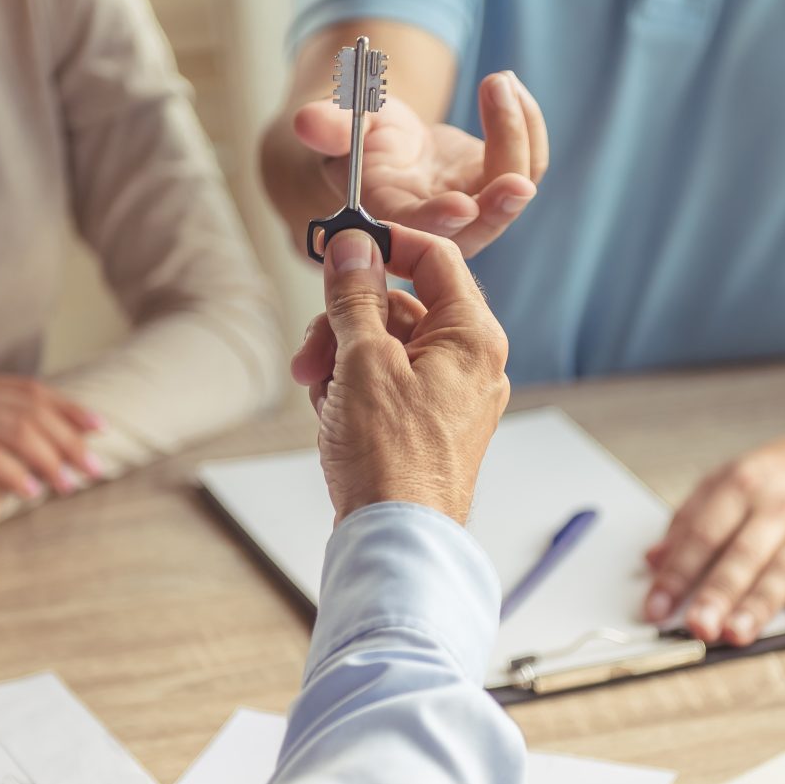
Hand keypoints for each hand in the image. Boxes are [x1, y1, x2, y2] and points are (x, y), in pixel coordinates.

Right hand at [0, 373, 105, 501]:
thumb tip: (31, 445)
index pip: (31, 391)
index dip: (70, 409)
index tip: (100, 430)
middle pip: (31, 410)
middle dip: (69, 440)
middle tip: (94, 468)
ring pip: (15, 431)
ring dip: (49, 459)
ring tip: (70, 484)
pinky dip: (13, 473)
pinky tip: (31, 491)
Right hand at [290, 226, 509, 523]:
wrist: (395, 539)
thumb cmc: (390, 458)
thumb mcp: (362, 360)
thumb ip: (356, 296)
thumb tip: (352, 246)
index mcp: (472, 337)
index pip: (435, 258)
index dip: (386, 244)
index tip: (342, 245)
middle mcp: (470, 363)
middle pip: (401, 307)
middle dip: (345, 321)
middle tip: (311, 350)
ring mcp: (450, 398)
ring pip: (385, 347)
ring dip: (340, 359)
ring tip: (317, 393)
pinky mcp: (427, 427)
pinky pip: (384, 384)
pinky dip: (351, 390)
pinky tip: (331, 416)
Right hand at [293, 70, 547, 257]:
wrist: (385, 150)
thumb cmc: (356, 143)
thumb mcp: (338, 130)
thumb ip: (327, 128)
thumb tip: (307, 121)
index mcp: (396, 218)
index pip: (419, 230)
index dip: (439, 221)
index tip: (462, 206)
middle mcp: (442, 224)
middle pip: (485, 222)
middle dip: (502, 203)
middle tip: (517, 181)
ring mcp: (477, 207)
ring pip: (514, 185)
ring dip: (515, 133)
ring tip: (498, 82)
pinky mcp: (498, 182)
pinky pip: (528, 160)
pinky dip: (525, 121)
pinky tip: (508, 86)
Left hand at [642, 424, 784, 644]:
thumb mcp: (730, 478)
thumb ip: (690, 518)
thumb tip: (653, 559)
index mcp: (739, 488)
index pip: (701, 535)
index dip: (675, 573)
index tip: (654, 607)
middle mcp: (775, 507)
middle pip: (741, 556)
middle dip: (716, 594)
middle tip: (696, 625)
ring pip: (782, 572)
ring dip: (758, 606)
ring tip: (736, 634)